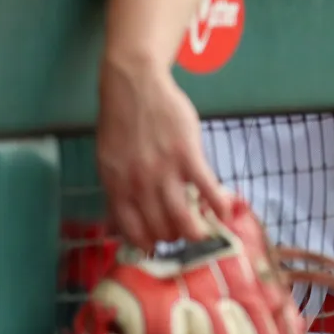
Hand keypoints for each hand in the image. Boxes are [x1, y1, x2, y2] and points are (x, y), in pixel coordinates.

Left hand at [97, 57, 231, 251]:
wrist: (134, 87)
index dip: (148, 243)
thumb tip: (120, 223)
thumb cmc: (121, 123)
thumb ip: (117, 191)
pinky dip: (218, 202)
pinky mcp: (187, 153)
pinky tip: (225, 210)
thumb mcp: (109, 162)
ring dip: (194, 231)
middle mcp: (139, 184)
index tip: (158, 245)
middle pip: (160, 227)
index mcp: (117, 187)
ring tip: (203, 234)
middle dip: (173, 237)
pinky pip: (205, 186)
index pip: (132, 230)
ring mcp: (164, 170)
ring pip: (182, 215)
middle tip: (182, 234)